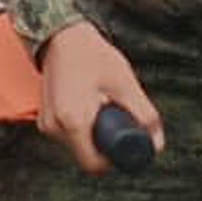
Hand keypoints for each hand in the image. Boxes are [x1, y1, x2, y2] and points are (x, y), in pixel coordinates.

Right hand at [37, 23, 163, 177]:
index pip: (94, 164)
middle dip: (106, 146)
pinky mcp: (44, 119)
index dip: (114, 160)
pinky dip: (83, 128)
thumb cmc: (93, 56)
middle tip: (118, 120)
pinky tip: (90, 106)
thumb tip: (156, 144)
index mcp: (72, 121)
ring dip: (94, 136)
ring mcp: (46, 124)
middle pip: (86, 156)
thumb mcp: (125, 85)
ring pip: (77, 146)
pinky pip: (68, 136)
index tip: (126, 142)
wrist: (62, 36)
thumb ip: (145, 116)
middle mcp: (54, 127)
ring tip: (102, 106)